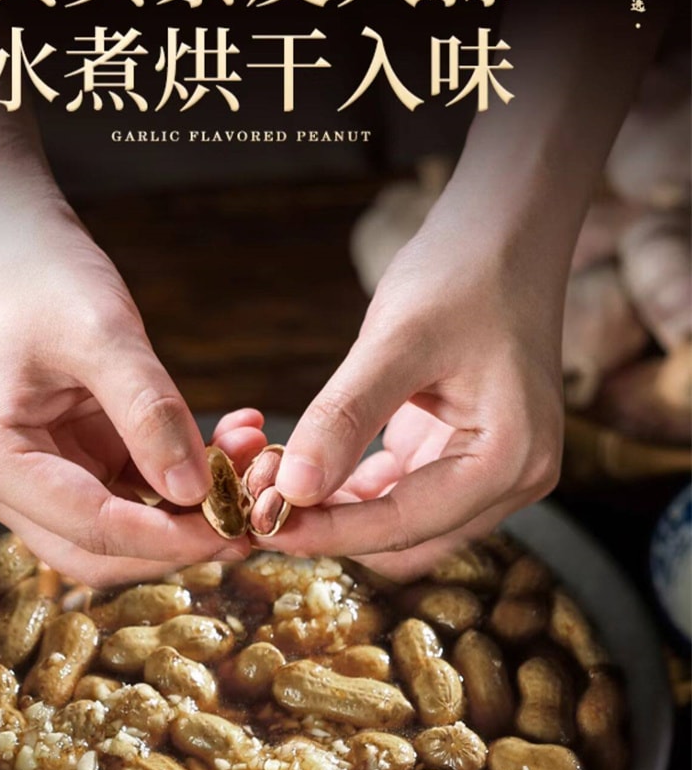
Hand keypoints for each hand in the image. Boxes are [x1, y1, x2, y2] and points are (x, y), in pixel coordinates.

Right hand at [0, 199, 262, 584]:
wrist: (7, 245)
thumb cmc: (42, 276)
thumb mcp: (103, 333)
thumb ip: (151, 414)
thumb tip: (197, 493)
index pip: (91, 528)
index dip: (169, 538)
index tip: (238, 527)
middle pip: (97, 552)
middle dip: (177, 544)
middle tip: (252, 523)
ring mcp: (27, 483)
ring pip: (116, 536)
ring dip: (184, 516)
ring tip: (249, 471)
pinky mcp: (62, 470)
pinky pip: (126, 498)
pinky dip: (176, 486)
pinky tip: (227, 450)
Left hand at [268, 211, 564, 578]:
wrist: (505, 230)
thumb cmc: (462, 271)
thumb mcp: (397, 341)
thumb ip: (343, 418)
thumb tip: (293, 491)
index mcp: (510, 460)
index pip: (404, 526)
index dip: (327, 533)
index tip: (258, 525)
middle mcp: (513, 479)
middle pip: (405, 539)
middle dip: (330, 528)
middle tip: (256, 500)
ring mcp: (493, 472)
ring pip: (400, 524)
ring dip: (336, 511)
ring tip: (271, 478)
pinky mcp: (465, 455)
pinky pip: (402, 496)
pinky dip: (352, 489)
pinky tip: (304, 466)